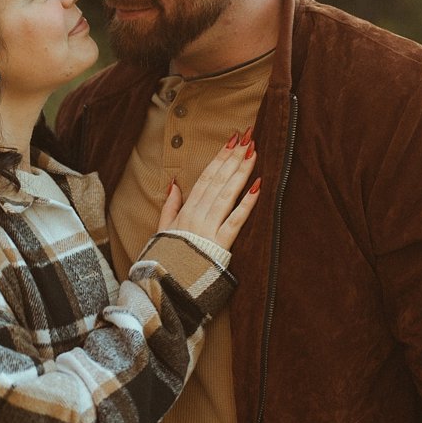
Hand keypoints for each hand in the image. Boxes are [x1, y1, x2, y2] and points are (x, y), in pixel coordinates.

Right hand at [159, 130, 258, 248]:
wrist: (164, 286)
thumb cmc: (166, 258)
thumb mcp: (163, 229)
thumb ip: (171, 205)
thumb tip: (175, 183)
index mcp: (186, 211)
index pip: (206, 177)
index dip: (219, 158)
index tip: (232, 141)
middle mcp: (198, 216)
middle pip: (218, 181)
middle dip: (234, 157)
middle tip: (248, 136)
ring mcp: (209, 229)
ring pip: (227, 194)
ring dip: (241, 171)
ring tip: (254, 152)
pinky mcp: (221, 245)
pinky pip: (236, 220)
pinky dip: (247, 203)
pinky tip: (258, 186)